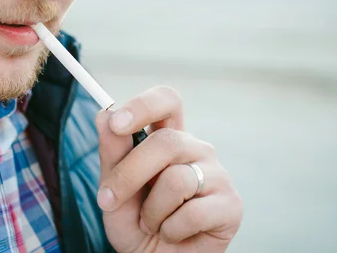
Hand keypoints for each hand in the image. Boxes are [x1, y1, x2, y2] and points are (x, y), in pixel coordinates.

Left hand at [96, 86, 242, 252]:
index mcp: (169, 139)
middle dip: (129, 174)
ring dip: (151, 212)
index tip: (116, 122)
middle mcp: (196, 150)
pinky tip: (174, 234)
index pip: (167, 101)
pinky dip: (171, 230)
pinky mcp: (231, 204)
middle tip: (108, 200)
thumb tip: (104, 114)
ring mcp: (217, 175)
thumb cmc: (137, 224)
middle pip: (166, 142)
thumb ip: (112, 154)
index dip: (144, 105)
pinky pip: (192, 212)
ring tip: (153, 224)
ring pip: (177, 180)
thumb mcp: (114, 190)